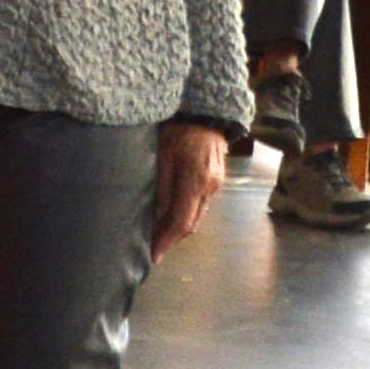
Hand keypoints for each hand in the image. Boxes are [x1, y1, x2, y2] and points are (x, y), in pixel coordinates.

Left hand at [144, 118, 232, 256]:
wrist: (206, 112)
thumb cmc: (179, 129)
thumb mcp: (162, 155)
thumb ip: (161, 187)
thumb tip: (155, 217)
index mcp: (196, 181)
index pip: (180, 222)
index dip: (166, 242)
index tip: (152, 256)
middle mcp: (210, 188)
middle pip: (191, 224)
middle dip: (171, 240)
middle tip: (152, 250)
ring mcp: (217, 185)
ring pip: (197, 216)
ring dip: (178, 229)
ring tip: (158, 236)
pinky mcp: (217, 181)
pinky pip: (201, 205)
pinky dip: (186, 215)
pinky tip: (171, 216)